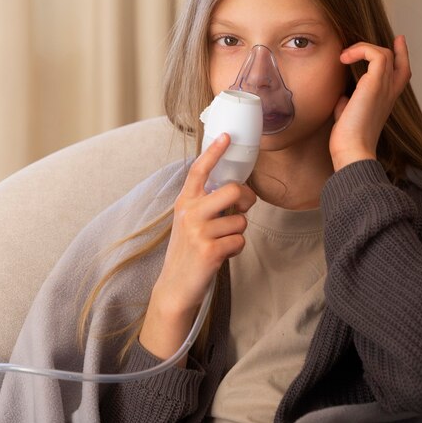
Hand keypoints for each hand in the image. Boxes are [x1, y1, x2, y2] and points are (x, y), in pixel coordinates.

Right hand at [139, 133, 256, 361]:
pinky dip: (236, 249)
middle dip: (246, 199)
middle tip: (243, 208)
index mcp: (185, 202)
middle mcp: (190, 212)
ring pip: (241, 220)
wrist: (175, 286)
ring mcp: (198, 231)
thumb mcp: (190, 222)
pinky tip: (221, 255)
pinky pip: (240, 241)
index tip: (227, 136)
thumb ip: (207, 204)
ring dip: (238, 233)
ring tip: (221, 242)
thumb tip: (239, 192)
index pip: (199, 170)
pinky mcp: (209, 250)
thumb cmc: (188, 251)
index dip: (214, 152)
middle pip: (233, 190)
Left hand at [330, 35, 411, 170]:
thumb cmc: (348, 138)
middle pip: (397, 60)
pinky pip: (376, 54)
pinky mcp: (376, 84)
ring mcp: (386, 87)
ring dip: (363, 48)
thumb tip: (342, 97)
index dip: (401, 54)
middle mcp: (390, 92)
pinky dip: (361, 50)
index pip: (402, 72)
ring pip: (384, 53)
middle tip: (361, 44)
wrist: (353, 150)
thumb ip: (349, 103)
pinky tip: (344, 59)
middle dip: (385, 46)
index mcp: (386, 100)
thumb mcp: (349, 116)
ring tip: (344, 57)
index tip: (398, 40)